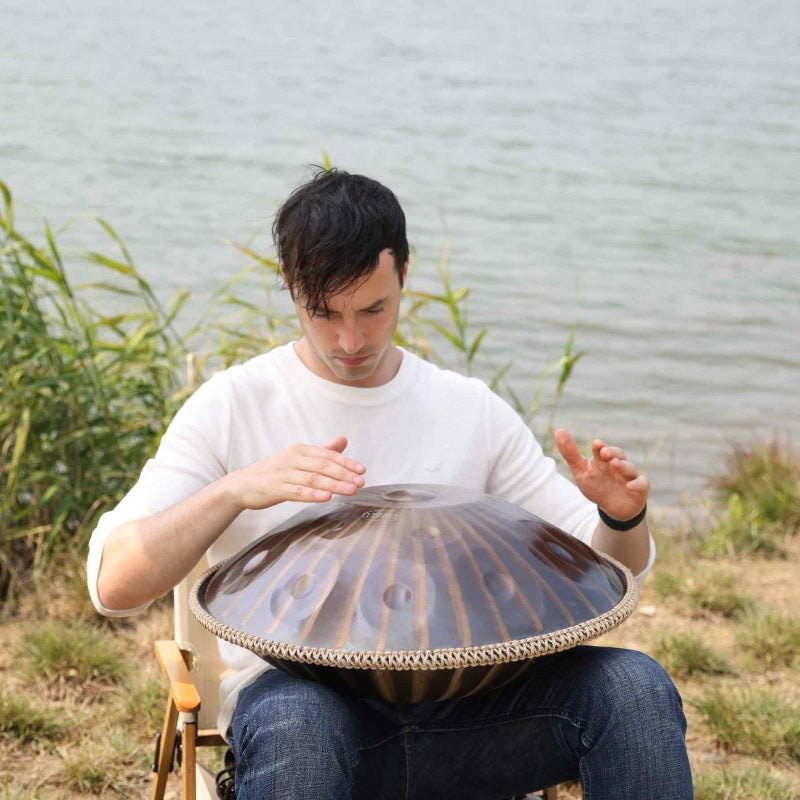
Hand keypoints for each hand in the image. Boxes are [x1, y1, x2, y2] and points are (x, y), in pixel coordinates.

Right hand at [225, 435, 365, 510]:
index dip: (346, 462)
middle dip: (344, 474)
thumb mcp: (298, 458)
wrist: (241, 485)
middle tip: (361, 482)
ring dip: (334, 485)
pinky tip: (326, 498)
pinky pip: (297, 492)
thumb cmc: (274, 472)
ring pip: (313, 479)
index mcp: (300, 450)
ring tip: (351, 490)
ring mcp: (283, 473)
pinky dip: (313, 495)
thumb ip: (322, 451)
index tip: (362, 470)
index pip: (328, 454)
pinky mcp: (275, 489)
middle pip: (323, 465)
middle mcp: (292, 459)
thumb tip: (344, 440)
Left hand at [554, 429, 648, 521]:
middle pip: (618, 455)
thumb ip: (570, 453)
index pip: (602, 450)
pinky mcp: (640, 488)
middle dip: (612, 452)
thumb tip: (559, 430)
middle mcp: (618, 464)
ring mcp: (630, 476)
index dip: (599, 447)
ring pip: (629, 468)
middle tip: (604, 452)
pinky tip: (630, 486)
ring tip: (615, 465)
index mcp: (603, 460)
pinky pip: (642, 484)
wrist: (613, 507)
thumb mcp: (581, 471)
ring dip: (623, 466)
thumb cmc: (596, 485)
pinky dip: (637, 484)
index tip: (595, 443)